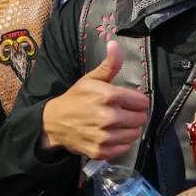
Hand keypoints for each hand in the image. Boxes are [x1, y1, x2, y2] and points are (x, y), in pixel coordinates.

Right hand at [40, 40, 149, 158]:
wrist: (53, 122)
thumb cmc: (75, 98)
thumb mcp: (90, 79)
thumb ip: (109, 64)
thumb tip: (115, 44)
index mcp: (109, 96)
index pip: (142, 102)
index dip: (136, 101)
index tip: (127, 102)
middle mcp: (109, 117)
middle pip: (141, 119)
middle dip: (134, 115)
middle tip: (121, 113)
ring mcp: (105, 136)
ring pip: (135, 134)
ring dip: (128, 130)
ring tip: (116, 125)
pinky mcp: (101, 151)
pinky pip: (125, 148)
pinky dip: (121, 144)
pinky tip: (111, 136)